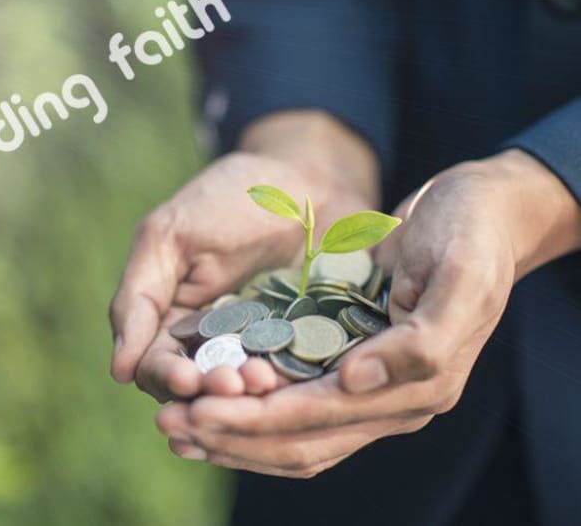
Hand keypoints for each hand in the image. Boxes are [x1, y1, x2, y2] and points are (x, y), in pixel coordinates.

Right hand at [110, 111, 379, 401]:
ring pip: (246, 389)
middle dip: (211, 390)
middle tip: (232, 383)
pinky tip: (292, 374)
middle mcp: (216, 343)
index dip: (168, 378)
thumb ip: (138, 299)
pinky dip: (289, 382)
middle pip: (202, 388)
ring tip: (263, 380)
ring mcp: (262, 348)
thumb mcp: (168, 238)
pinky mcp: (306, 347)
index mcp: (175, 321)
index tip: (186, 379)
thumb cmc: (227, 199)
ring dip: (248, 393)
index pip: (159, 366)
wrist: (304, 179)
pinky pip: (294, 376)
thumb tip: (118, 371)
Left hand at [156, 150, 580, 476]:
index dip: (259, 420)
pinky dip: (252, 404)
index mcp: (419, 384)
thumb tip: (352, 382)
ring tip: (177, 422)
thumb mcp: (461, 276)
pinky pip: (294, 398)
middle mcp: (389, 398)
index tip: (200, 411)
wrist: (478, 211)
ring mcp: (368, 384)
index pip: (322, 418)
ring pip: (292, 430)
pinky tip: (211, 395)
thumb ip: (420, 342)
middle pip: (299, 438)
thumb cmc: (472, 235)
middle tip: (171, 424)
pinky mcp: (349, 362)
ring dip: (234, 430)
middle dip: (233, 434)